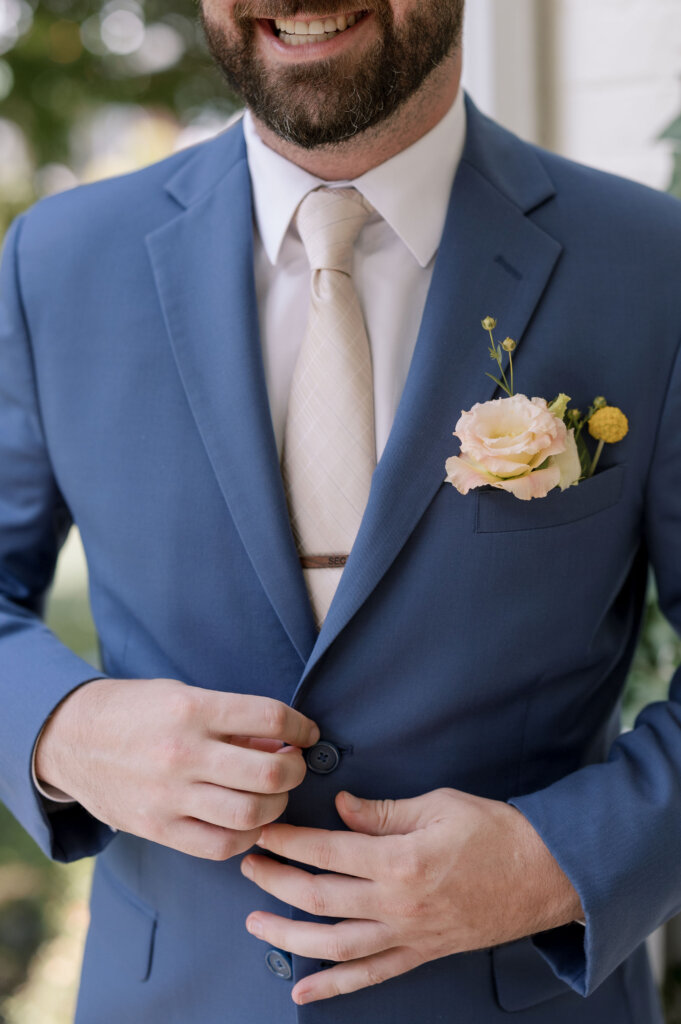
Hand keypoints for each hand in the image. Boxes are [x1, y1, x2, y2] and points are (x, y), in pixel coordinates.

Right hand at [35, 677, 318, 859]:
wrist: (69, 738)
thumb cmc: (134, 710)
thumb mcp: (183, 696)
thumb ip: (232, 721)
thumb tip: (283, 740)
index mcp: (192, 708)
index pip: (270, 717)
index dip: (301, 725)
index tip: (307, 732)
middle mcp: (183, 753)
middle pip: (269, 773)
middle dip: (296, 770)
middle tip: (294, 765)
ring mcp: (169, 796)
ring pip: (250, 813)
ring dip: (277, 805)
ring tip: (273, 794)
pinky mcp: (157, 829)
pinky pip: (219, 846)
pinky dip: (246, 837)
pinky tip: (247, 820)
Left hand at [241, 787, 583, 1003]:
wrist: (545, 874)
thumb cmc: (495, 832)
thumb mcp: (438, 805)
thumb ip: (383, 812)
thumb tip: (342, 809)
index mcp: (399, 860)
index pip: (325, 851)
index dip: (287, 841)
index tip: (262, 832)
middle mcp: (397, 905)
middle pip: (319, 898)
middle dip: (276, 882)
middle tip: (248, 867)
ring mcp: (408, 935)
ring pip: (334, 945)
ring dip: (289, 937)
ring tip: (255, 924)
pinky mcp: (421, 954)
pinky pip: (370, 976)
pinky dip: (334, 987)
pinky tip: (304, 991)